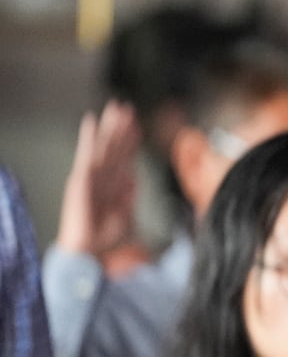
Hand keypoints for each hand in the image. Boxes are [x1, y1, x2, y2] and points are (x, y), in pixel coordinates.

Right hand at [56, 101, 139, 259]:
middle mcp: (103, 176)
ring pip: (104, 146)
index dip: (131, 141)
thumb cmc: (106, 236)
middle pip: (114, 147)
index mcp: (114, 184)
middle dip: (121, 128)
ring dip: (110, 127)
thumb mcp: (126, 214)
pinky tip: (91, 121)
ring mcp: (92, 175)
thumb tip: (133, 177)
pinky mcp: (82, 178)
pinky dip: (88, 138)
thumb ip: (129, 195)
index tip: (138, 125)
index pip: (124, 157)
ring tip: (115, 108)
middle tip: (126, 107)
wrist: (91, 249)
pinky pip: (87, 154)